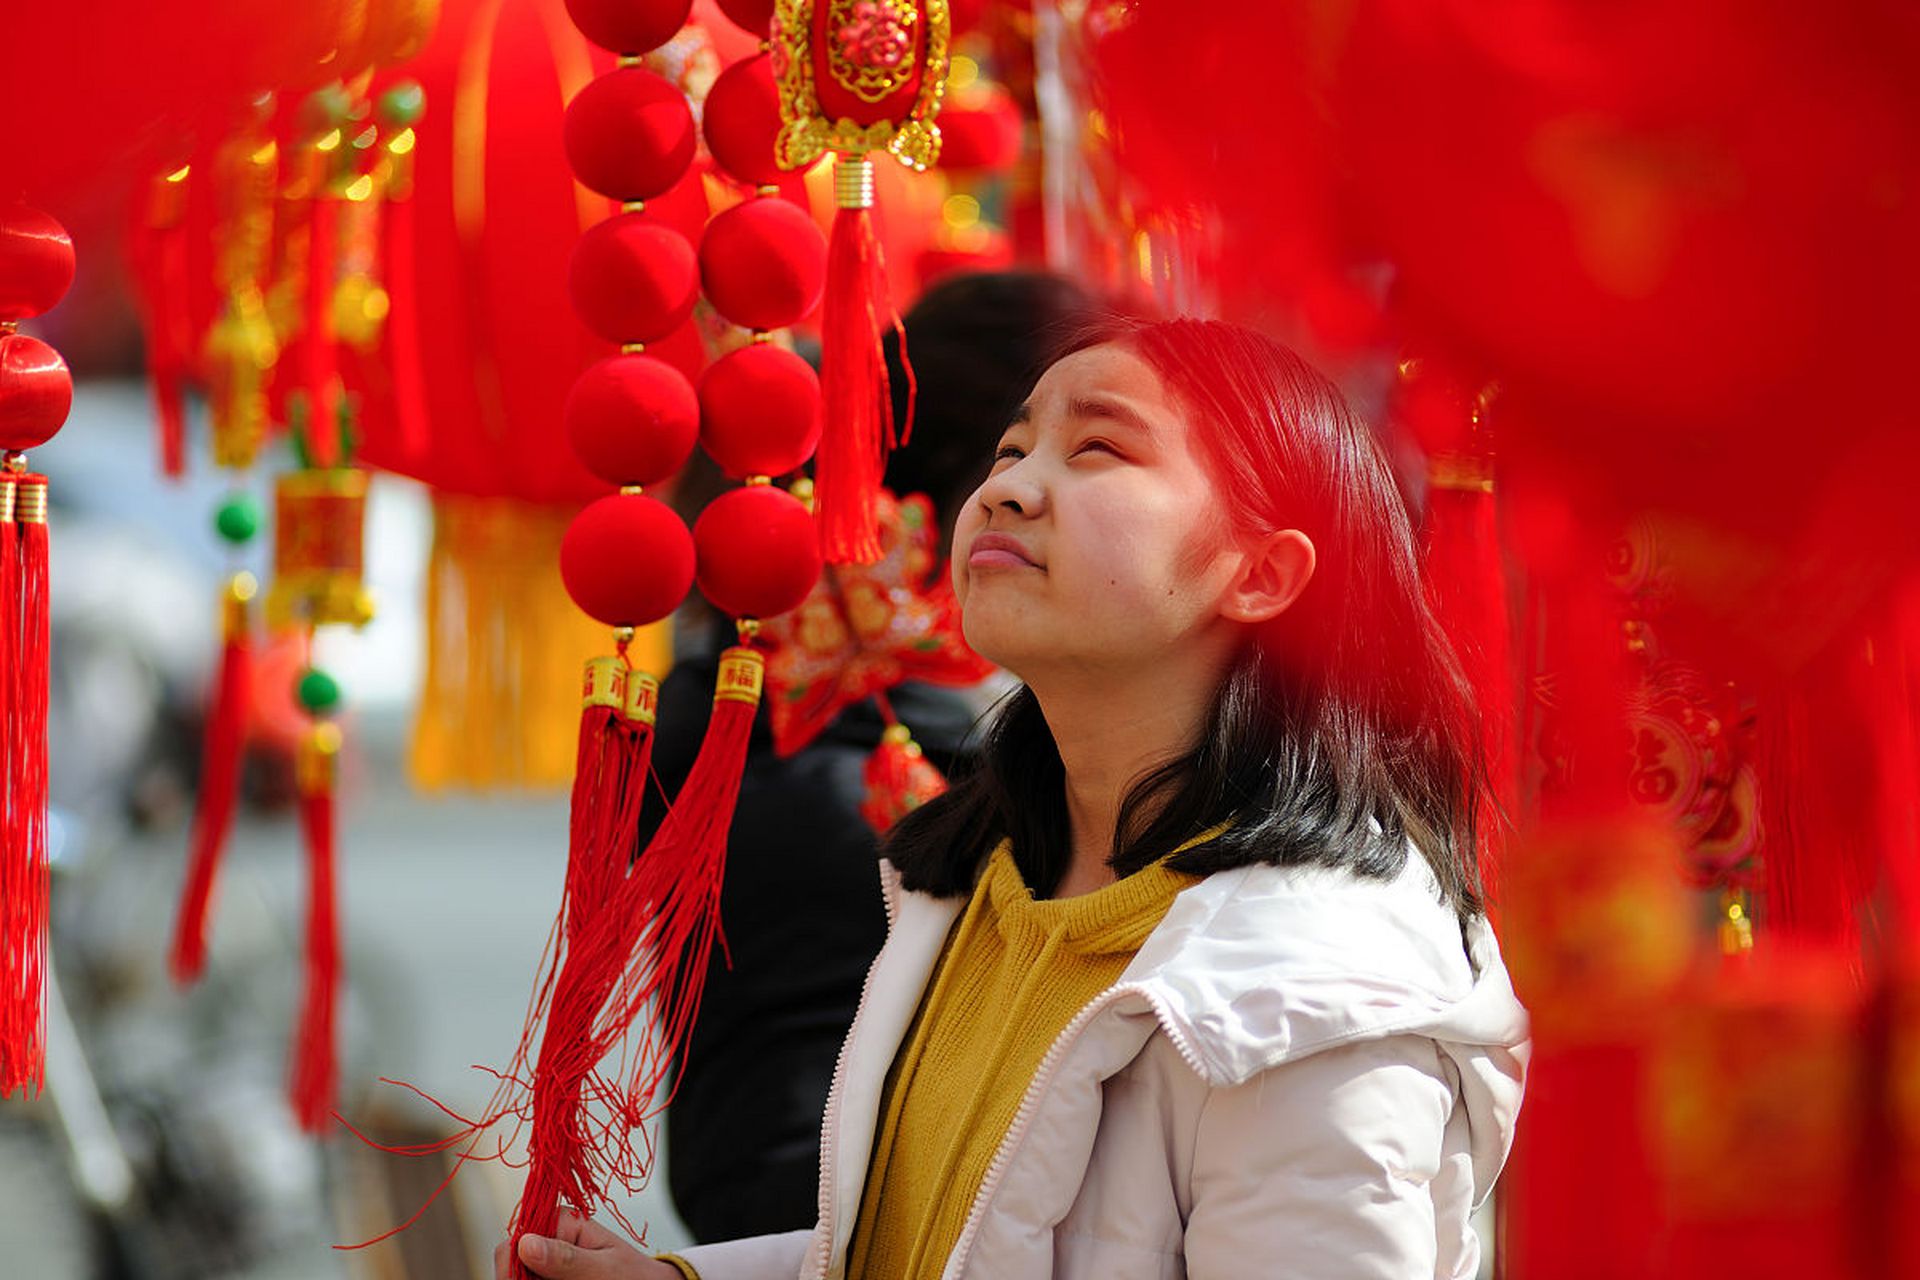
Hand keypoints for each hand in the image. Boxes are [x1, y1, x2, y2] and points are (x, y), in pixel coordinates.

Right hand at [492, 1210, 684, 1279]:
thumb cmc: (633, 1275)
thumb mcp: (604, 1268)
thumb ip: (566, 1258)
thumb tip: (525, 1243)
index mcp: (560, 1222)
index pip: (515, 1240)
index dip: (515, 1266)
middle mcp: (546, 1239)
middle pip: (510, 1264)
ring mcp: (544, 1262)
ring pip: (516, 1278)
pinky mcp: (545, 1276)